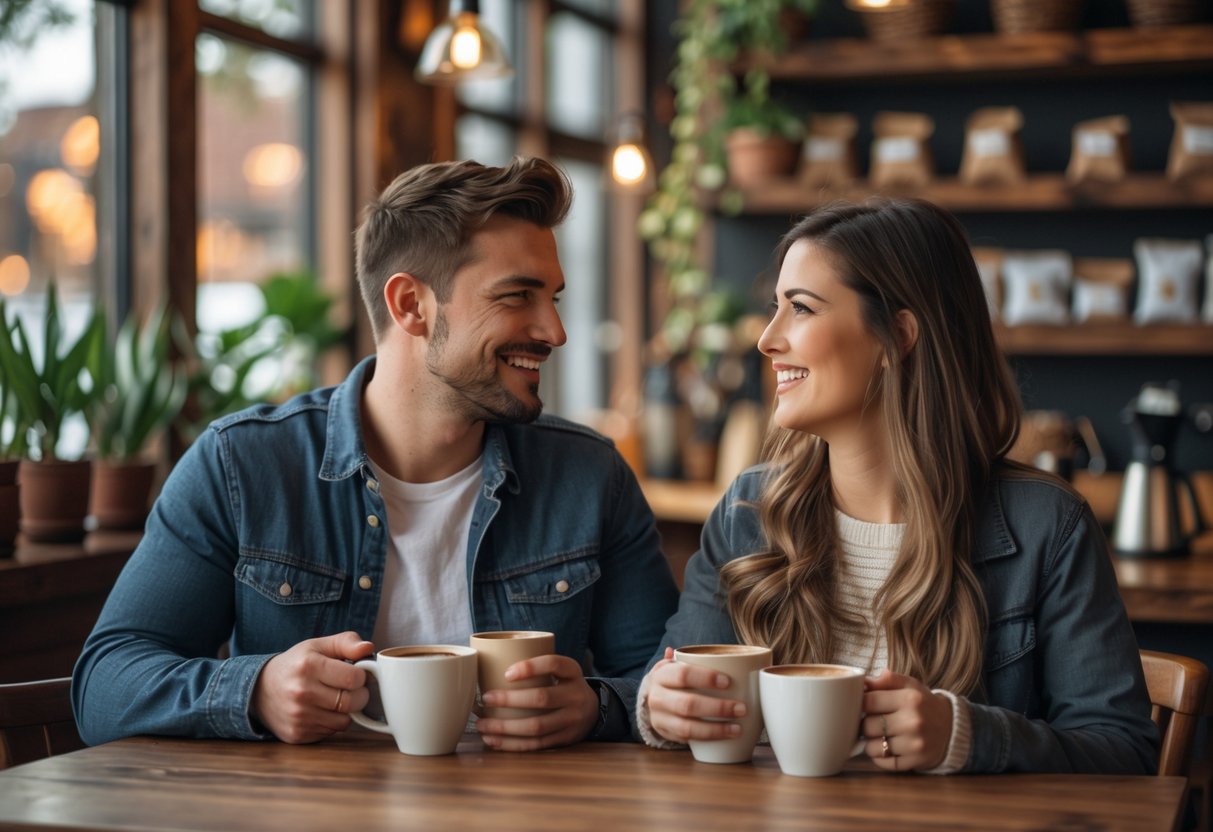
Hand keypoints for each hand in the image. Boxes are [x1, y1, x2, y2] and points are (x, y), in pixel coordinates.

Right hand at [251, 631, 374, 743]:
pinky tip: (323, 710)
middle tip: (352, 688)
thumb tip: (369, 649)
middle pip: (352, 702)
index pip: (354, 678)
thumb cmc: (296, 664)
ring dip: (347, 711)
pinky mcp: (297, 734)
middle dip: (359, 695)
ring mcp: (299, 716)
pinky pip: (331, 732)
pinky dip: (333, 722)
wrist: (259, 690)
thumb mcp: (318, 646)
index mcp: (309, 666)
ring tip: (336, 698)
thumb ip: (346, 643)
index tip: (356, 673)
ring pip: (345, 721)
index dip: (362, 676)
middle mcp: (302, 693)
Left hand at [474, 654, 597, 750]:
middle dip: (509, 700)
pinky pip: (536, 744)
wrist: (593, 711)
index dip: (530, 667)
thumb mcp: (560, 672)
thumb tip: (489, 667)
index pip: (554, 664)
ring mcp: (572, 720)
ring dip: (505, 727)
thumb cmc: (563, 686)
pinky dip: (512, 744)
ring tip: (482, 725)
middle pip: (541, 698)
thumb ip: (537, 669)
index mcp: (572, 672)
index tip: (506, 673)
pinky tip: (494, 740)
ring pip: (536, 726)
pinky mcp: (565, 739)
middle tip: (486, 698)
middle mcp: (576, 696)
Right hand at [644, 647, 745, 743]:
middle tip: (741, 709)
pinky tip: (725, 738)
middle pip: (687, 704)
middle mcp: (657, 697)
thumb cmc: (672, 679)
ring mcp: (659, 718)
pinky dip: (708, 739)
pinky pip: (687, 740)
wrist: (651, 698)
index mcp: (661, 675)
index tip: (728, 681)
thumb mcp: (676, 665)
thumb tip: (723, 653)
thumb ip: (693, 658)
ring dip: (715, 729)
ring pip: (687, 727)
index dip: (706, 678)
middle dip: (717, 708)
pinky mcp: (665, 734)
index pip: (683, 674)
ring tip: (737, 728)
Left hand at [861, 669, 952, 771]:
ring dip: (870, 743)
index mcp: (910, 698)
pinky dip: (879, 757)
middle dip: (865, 724)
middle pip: (867, 726)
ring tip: (879, 736)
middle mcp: (913, 722)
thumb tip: (864, 681)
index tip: (863, 705)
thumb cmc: (923, 704)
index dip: (860, 703)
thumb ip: (888, 680)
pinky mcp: (915, 761)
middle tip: (873, 722)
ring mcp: (915, 744)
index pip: (868, 701)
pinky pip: (883, 762)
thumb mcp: (910, 685)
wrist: (950, 728)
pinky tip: (886, 748)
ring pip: (872, 747)